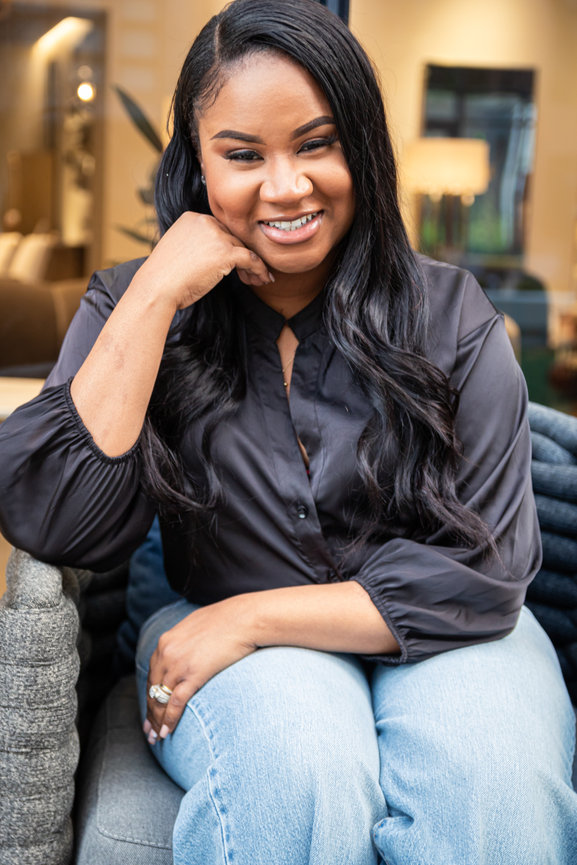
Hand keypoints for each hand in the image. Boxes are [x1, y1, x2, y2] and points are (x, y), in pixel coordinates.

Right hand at [135, 211, 272, 311]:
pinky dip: (259, 269)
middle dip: (242, 257)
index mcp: (192, 218)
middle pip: (232, 238)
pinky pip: (251, 259)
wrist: (157, 287)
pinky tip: (263, 278)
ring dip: (252, 265)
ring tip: (258, 279)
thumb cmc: (163, 277)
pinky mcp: (226, 252)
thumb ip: (196, 246)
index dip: (228, 247)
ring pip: (243, 248)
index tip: (234, 262)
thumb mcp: (178, 251)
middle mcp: (206, 222)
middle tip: (249, 274)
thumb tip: (212, 258)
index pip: (218, 230)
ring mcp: (217, 236)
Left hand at [143, 595, 257, 743]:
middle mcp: (166, 653)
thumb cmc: (227, 620)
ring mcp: (178, 664)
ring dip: (156, 721)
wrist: (244, 618)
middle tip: (148, 730)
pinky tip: (166, 732)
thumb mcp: (197, 626)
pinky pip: (176, 703)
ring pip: (160, 699)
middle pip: (152, 689)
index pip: (152, 674)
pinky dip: (169, 720)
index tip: (150, 709)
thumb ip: (185, 641)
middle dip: (149, 712)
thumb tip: (186, 651)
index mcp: (166, 641)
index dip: (149, 694)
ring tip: (156, 737)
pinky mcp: (193, 675)